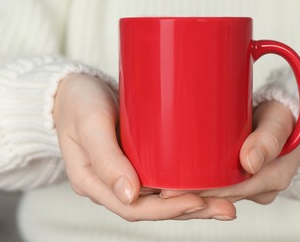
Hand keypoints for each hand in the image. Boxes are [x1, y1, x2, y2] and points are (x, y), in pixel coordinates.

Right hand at [53, 74, 235, 220]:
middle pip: (153, 207)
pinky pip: (160, 180)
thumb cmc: (78, 102)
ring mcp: (124, 173)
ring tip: (225, 201)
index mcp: (93, 182)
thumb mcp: (88, 123)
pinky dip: (183, 185)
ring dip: (193, 202)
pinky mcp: (134, 160)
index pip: (133, 209)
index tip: (198, 202)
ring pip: (159, 197)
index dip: (167, 210)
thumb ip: (105, 158)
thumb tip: (129, 196)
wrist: (73, 89)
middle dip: (190, 210)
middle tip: (226, 208)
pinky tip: (206, 182)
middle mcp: (110, 184)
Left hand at [162, 101, 299, 204]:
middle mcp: (261, 187)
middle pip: (221, 196)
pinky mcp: (244, 180)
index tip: (171, 190)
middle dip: (189, 196)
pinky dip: (200, 185)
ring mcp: (252, 186)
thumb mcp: (279, 120)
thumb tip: (249, 163)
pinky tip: (177, 181)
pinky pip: (221, 187)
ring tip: (160, 190)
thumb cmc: (281, 116)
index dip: (201, 192)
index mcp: (274, 176)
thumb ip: (269, 138)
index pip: (231, 190)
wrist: (285, 119)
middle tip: (157, 191)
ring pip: (218, 195)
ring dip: (192, 193)